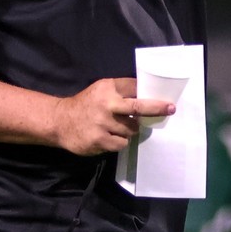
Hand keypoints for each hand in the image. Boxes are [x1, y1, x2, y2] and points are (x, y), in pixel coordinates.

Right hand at [50, 77, 174, 155]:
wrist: (60, 121)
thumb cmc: (85, 105)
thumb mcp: (100, 90)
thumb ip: (120, 90)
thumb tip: (146, 93)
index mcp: (107, 88)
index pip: (134, 88)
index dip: (150, 93)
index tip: (167, 100)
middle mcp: (106, 104)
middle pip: (138, 107)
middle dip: (156, 108)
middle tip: (170, 109)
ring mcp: (103, 124)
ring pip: (131, 130)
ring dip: (130, 130)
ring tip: (118, 127)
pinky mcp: (100, 140)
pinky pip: (121, 143)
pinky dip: (120, 141)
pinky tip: (110, 137)